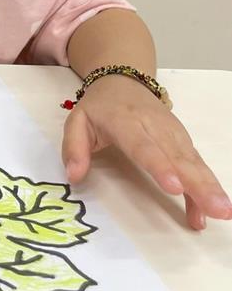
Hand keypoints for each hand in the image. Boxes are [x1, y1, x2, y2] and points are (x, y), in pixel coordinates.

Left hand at [62, 76, 231, 228]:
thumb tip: (74, 177)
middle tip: (217, 208)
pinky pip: (196, 164)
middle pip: (178, 157)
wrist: (122, 80)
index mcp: (125, 122)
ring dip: (210, 186)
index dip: (160, 166)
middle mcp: (155, 127)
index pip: (144, 146)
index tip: (175, 187)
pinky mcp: (182, 140)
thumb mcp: (77, 121)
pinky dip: (205, 186)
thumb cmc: (99, 107)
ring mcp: (172, 133)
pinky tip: (208, 211)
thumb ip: (74, 148)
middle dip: (198, 184)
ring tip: (223, 211)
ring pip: (193, 161)